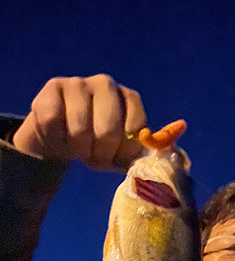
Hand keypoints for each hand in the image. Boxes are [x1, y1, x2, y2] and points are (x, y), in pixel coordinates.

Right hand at [12, 74, 146, 170]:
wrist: (59, 136)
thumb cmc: (95, 145)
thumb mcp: (118, 153)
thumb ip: (134, 157)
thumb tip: (144, 168)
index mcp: (129, 98)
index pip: (135, 128)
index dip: (124, 152)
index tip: (116, 159)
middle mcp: (106, 85)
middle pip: (108, 131)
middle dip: (101, 154)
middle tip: (95, 160)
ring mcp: (79, 83)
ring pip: (79, 129)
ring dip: (78, 149)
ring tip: (78, 149)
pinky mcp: (53, 87)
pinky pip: (54, 121)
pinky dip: (56, 138)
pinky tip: (59, 136)